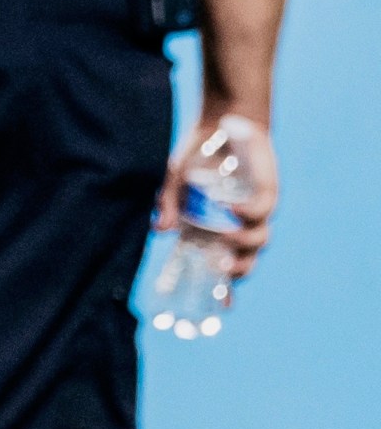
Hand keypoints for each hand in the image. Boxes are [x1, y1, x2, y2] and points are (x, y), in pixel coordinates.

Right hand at [155, 118, 279, 280]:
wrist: (223, 120)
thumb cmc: (197, 153)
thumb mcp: (174, 181)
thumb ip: (167, 204)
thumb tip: (160, 230)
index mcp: (212, 231)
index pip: (223, 268)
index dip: (224, 290)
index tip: (221, 309)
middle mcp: (236, 225)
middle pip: (248, 261)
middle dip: (237, 270)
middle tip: (220, 265)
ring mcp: (254, 210)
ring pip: (260, 240)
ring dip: (243, 245)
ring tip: (226, 238)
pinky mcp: (268, 190)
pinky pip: (261, 211)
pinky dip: (244, 213)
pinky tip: (227, 206)